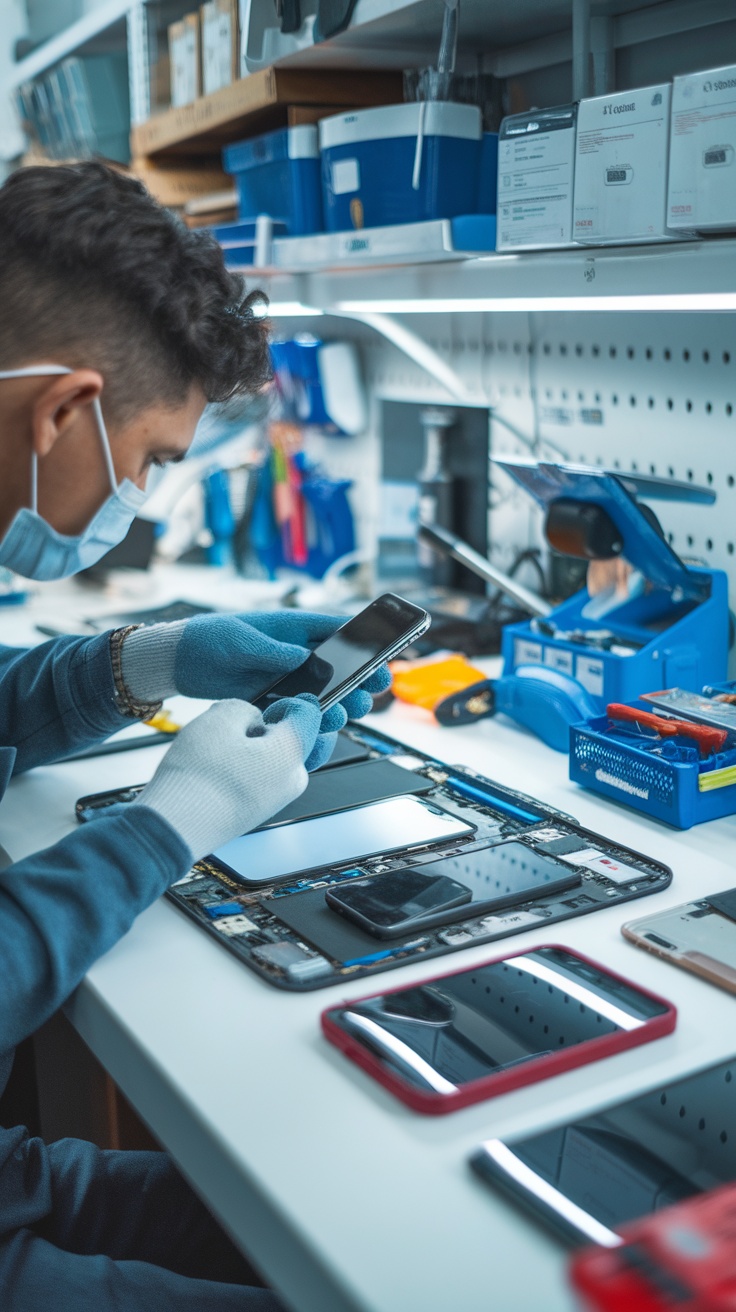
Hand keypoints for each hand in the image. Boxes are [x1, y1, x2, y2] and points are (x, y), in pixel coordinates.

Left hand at [119, 610, 391, 729]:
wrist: (179, 662)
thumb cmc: (208, 637)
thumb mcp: (238, 639)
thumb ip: (271, 649)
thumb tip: (301, 656)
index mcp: (292, 628)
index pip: (336, 631)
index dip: (362, 643)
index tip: (380, 657)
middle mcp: (295, 652)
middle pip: (338, 665)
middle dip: (358, 679)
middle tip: (374, 692)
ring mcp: (286, 676)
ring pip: (323, 690)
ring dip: (339, 701)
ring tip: (349, 713)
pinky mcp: (273, 697)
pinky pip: (301, 708)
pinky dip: (315, 716)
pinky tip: (325, 724)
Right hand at [133, 696, 321, 860]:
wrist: (175, 827)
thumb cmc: (196, 777)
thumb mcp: (219, 718)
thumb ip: (246, 708)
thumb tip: (252, 719)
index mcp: (291, 754)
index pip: (308, 715)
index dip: (285, 702)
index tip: (266, 704)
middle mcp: (291, 780)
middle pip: (294, 740)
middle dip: (269, 729)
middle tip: (236, 729)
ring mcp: (275, 800)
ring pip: (275, 760)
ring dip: (254, 749)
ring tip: (219, 752)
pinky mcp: (257, 812)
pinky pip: (261, 779)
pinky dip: (245, 769)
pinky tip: (218, 771)